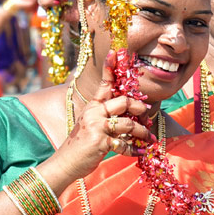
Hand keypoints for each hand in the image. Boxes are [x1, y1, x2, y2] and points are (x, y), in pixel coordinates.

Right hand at [45, 56, 153, 181]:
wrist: (65, 163)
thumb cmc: (80, 145)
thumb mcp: (90, 125)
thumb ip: (106, 116)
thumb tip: (129, 111)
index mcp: (92, 107)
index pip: (104, 84)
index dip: (110, 69)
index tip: (115, 51)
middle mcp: (94, 113)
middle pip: (123, 101)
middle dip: (138, 107)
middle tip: (146, 113)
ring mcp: (97, 127)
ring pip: (129, 123)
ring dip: (142, 132)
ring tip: (148, 137)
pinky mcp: (101, 142)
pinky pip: (125, 144)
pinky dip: (135, 149)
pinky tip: (141, 152)